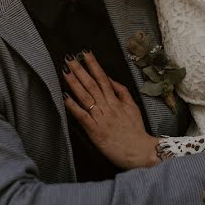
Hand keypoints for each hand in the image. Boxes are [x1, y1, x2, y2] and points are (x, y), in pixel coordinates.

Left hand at [62, 51, 159, 169]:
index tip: (85, 53)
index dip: (93, 65)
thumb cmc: (136, 130)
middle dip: (80, 70)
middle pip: (92, 84)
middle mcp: (107, 106)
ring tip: (65, 71)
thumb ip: (122, 92)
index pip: (103, 78)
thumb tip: (110, 79)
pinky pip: (83, 116)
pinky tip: (65, 97)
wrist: (139, 151)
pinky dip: (74, 106)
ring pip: (86, 97)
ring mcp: (101, 118)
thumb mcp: (133, 107)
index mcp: (116, 100)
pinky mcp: (95, 130)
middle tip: (69, 58)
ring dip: (75, 83)